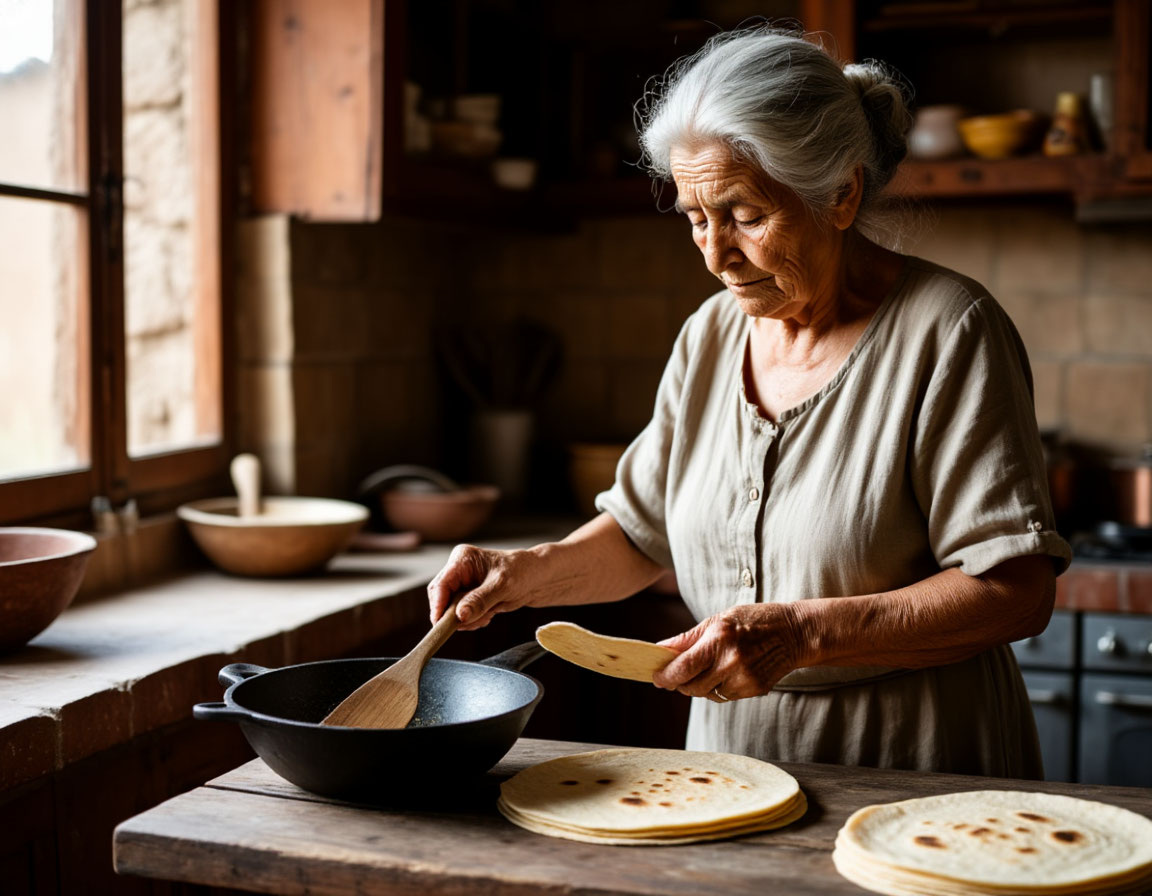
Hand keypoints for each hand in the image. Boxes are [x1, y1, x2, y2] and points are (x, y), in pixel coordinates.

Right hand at [426, 544, 539, 630]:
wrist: (537, 578)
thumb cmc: (522, 571)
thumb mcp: (502, 586)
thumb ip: (480, 600)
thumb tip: (460, 615)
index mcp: (462, 559)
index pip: (440, 584)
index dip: (438, 606)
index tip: (441, 624)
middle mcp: (459, 570)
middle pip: (441, 599)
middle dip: (455, 614)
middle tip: (473, 622)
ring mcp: (463, 584)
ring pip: (450, 610)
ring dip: (466, 619)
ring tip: (488, 615)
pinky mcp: (468, 596)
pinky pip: (461, 614)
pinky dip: (472, 620)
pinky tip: (488, 614)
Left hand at [651, 603, 804, 701]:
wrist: (794, 632)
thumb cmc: (753, 620)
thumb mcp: (718, 620)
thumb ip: (688, 638)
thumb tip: (661, 650)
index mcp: (719, 639)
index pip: (683, 668)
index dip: (665, 676)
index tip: (656, 677)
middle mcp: (731, 662)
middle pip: (691, 686)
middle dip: (680, 683)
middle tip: (677, 674)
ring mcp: (744, 678)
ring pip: (707, 694)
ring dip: (700, 686)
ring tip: (709, 667)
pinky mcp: (754, 690)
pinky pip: (725, 696)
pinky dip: (719, 688)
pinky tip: (728, 672)